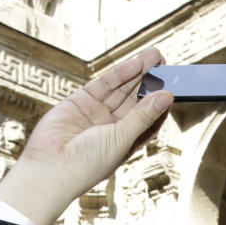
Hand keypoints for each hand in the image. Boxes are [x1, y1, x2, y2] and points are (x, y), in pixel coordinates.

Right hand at [0, 47, 173, 224]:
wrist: (51, 167)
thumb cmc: (88, 163)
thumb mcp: (122, 139)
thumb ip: (143, 116)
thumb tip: (167, 96)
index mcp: (126, 142)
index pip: (149, 119)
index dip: (160, 103)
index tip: (175, 86)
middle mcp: (112, 127)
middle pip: (136, 100)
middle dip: (150, 82)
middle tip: (166, 64)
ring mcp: (96, 114)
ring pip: (121, 89)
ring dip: (138, 73)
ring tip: (154, 57)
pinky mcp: (80, 102)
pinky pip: (104, 85)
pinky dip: (119, 74)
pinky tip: (135, 64)